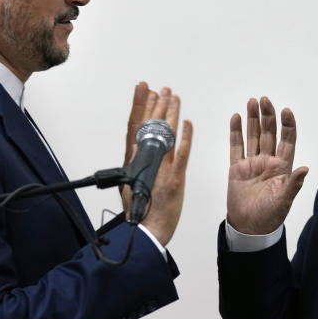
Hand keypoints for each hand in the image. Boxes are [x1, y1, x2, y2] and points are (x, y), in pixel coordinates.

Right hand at [121, 83, 192, 245]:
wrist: (148, 229)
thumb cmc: (140, 209)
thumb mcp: (130, 182)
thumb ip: (134, 162)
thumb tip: (134, 146)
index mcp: (134, 160)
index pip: (135, 126)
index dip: (140, 106)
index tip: (143, 90)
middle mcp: (146, 160)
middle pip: (150, 125)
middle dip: (156, 104)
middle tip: (161, 89)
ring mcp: (161, 167)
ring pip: (166, 134)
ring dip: (170, 113)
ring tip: (174, 97)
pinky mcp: (175, 177)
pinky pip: (181, 153)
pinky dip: (185, 137)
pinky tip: (187, 122)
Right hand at [227, 97, 307, 234]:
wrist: (249, 228)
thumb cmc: (270, 216)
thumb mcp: (284, 200)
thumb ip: (293, 184)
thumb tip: (305, 169)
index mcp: (282, 167)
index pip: (287, 140)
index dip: (287, 125)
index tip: (285, 111)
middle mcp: (268, 161)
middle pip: (269, 133)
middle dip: (268, 116)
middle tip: (264, 99)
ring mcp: (252, 163)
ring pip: (253, 136)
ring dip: (253, 119)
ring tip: (252, 102)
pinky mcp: (237, 168)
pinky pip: (236, 146)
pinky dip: (236, 132)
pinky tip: (237, 118)